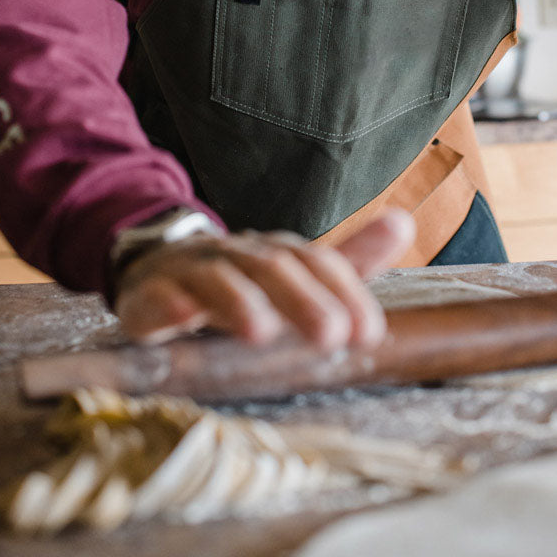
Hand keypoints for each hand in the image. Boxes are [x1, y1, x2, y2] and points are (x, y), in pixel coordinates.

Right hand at [114, 210, 414, 349]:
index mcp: (276, 253)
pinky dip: (170, 305)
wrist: (158, 268)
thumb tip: (405, 220)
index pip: (317, 263)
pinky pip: (160, 296)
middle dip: (303, 300)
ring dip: (238, 302)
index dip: (344, 292)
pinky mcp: (152, 295)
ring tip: (261, 332)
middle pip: (272, 269)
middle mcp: (239, 255)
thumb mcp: (296, 274)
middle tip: (332, 336)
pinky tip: (183, 319)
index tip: (369, 332)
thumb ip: (349, 259)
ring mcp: (193, 272)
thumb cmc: (239, 280)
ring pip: (217, 278)